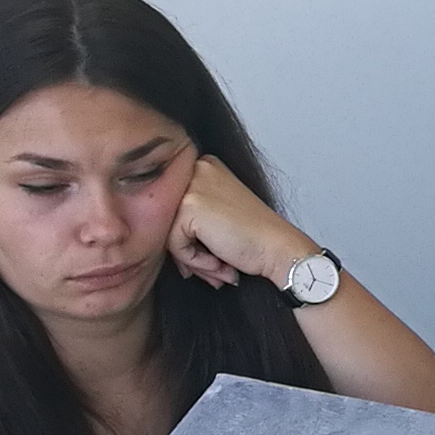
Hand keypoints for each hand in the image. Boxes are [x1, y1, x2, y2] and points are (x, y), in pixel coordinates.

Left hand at [170, 152, 310, 291]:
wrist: (277, 249)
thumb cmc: (255, 236)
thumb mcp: (219, 212)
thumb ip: (189, 214)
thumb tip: (156, 236)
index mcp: (205, 166)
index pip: (174, 205)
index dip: (189, 235)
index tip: (212, 254)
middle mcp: (197, 168)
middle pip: (168, 217)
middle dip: (188, 250)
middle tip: (214, 268)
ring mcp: (192, 186)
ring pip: (168, 233)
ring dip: (192, 258)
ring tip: (218, 267)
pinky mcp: (188, 208)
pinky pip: (174, 245)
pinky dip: (194, 260)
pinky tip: (219, 263)